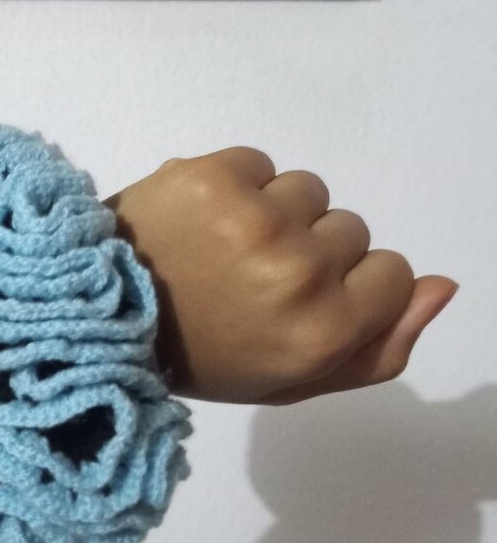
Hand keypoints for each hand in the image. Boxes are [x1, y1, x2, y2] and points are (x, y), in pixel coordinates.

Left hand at [104, 147, 458, 405]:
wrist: (100, 315)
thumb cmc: (205, 356)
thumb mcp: (295, 379)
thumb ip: (380, 346)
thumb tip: (441, 285)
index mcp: (323, 331)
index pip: (392, 271)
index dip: (348, 286)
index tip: (297, 301)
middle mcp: (298, 272)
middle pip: (350, 229)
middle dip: (310, 250)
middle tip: (249, 279)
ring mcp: (254, 217)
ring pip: (307, 191)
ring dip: (275, 212)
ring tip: (223, 245)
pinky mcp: (212, 175)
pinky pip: (260, 163)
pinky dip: (237, 185)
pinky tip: (202, 218)